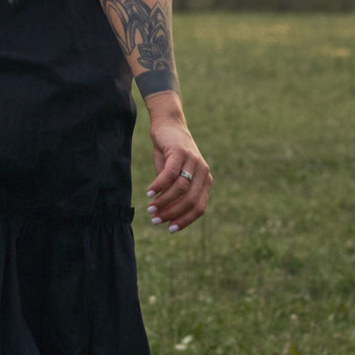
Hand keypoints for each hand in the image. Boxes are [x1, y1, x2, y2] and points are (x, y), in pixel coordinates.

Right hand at [144, 101, 211, 231]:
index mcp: (205, 180)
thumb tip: (166, 214)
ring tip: (150, 208)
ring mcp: (193, 161)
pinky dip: (159, 186)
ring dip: (163, 201)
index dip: (185, 220)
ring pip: (180, 189)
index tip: (170, 229)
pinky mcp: (180, 152)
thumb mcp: (175, 175)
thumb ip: (174, 192)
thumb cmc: (170, 154)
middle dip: (172, 213)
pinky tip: (149, 193)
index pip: (199, 207)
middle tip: (155, 220)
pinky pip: (170, 174)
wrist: (169, 125)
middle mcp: (203, 171)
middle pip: (190, 200)